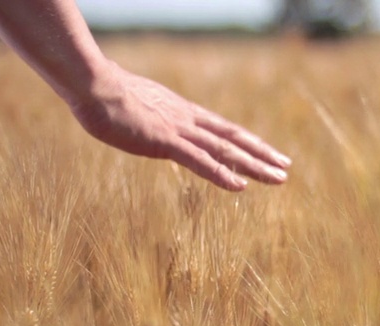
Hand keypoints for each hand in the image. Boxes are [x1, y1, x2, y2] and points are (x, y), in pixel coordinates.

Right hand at [69, 62, 290, 190]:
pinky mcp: (165, 141)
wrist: (94, 85)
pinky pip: (199, 161)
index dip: (247, 142)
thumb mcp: (137, 106)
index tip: (266, 152)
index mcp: (183, 113)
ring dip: (254, 166)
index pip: (223, 129)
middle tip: (286, 168)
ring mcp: (179, 130)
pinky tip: (241, 186)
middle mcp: (188, 120)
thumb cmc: (107, 95)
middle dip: (262, 154)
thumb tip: (149, 119)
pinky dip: (222, 173)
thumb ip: (151, 116)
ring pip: (225, 150)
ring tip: (279, 178)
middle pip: (233, 138)